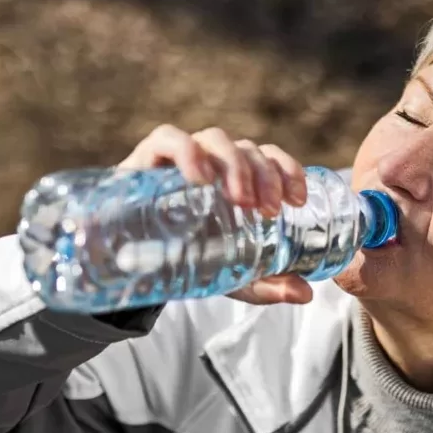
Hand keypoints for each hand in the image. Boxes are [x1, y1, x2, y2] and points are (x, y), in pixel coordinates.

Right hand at [120, 124, 312, 304]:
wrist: (126, 265)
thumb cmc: (187, 260)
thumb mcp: (233, 277)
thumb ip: (268, 284)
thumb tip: (305, 294)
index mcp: (238, 180)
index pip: (269, 158)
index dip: (287, 170)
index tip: (298, 200)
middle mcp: (213, 163)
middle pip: (247, 149)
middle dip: (265, 175)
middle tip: (270, 209)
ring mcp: (181, 158)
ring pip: (216, 139)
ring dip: (235, 164)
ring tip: (241, 200)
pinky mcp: (146, 159)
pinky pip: (169, 139)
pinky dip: (188, 152)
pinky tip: (200, 178)